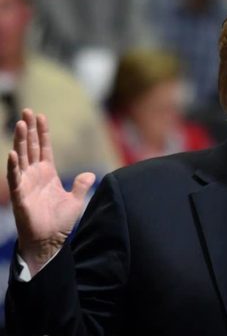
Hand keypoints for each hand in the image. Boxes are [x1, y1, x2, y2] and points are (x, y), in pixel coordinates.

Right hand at [7, 109, 94, 275]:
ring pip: (22, 157)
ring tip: (20, 123)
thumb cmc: (59, 222)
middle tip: (27, 110)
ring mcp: (26, 183)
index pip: (43, 148)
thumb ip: (81, 186)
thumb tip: (89, 174)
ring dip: (20, 141)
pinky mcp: (20, 195)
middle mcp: (35, 175)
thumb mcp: (75, 200)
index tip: (41, 116)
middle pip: (31, 147)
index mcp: (47, 174)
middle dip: (29, 129)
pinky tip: (13, 153)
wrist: (50, 240)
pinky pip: (16, 178)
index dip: (42, 132)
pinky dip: (14, 165)